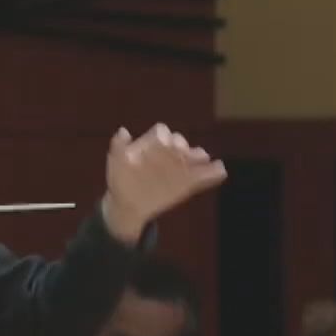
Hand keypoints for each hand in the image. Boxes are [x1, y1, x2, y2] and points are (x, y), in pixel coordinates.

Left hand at [101, 124, 226, 241]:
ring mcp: (180, 168)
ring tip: (204, 161)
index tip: (164, 144)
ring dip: (199, 158)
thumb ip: (119, 147)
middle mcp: (170, 152)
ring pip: (195, 158)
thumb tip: (123, 131)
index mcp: (153, 144)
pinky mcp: (189, 183)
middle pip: (180, 144)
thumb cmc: (121, 179)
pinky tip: (220, 171)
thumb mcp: (116, 163)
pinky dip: (213, 174)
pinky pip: (204, 177)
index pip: (162, 134)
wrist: (129, 204)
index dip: (163, 138)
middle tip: (184, 153)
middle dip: (183, 147)